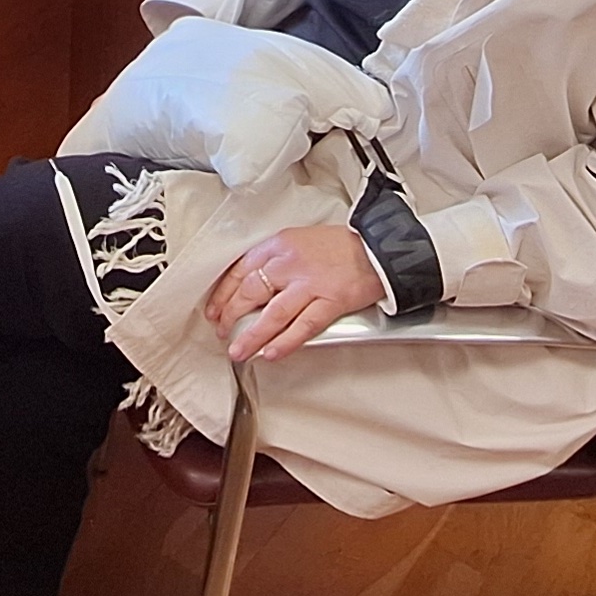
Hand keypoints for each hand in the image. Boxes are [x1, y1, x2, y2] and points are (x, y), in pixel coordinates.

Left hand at [202, 225, 384, 362]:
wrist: (381, 246)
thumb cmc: (342, 246)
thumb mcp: (300, 242)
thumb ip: (276, 261)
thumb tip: (253, 287)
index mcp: (279, 245)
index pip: (240, 271)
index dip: (223, 294)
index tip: (214, 310)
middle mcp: (290, 263)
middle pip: (250, 292)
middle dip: (230, 315)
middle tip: (222, 332)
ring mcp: (310, 283)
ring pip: (272, 314)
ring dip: (251, 336)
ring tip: (239, 351)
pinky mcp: (331, 300)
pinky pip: (303, 325)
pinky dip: (285, 341)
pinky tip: (271, 353)